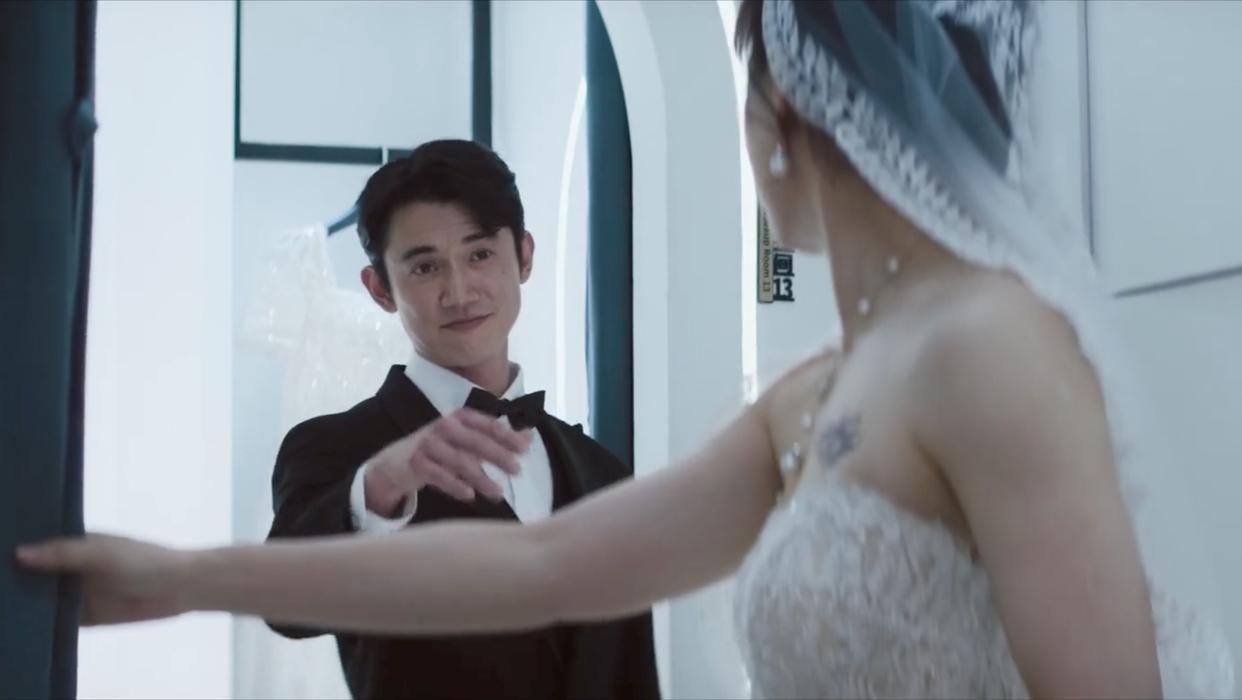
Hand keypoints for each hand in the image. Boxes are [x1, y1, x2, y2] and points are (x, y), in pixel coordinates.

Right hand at [16, 534, 189, 625]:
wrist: (179, 588)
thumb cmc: (142, 561)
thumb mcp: (102, 553)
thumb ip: (63, 554)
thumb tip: (18, 553)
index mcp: (75, 544)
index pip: (36, 545)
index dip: (14, 550)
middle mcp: (70, 567)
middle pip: (33, 574)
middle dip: (12, 580)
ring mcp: (76, 593)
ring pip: (40, 599)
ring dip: (23, 604)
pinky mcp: (83, 617)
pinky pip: (55, 621)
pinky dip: (40, 624)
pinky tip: (17, 629)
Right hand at [364, 408, 532, 513]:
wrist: (396, 463)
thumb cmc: (441, 450)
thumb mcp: (467, 440)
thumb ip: (496, 439)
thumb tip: (529, 438)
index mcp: (460, 417)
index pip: (488, 425)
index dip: (507, 436)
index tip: (525, 449)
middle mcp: (444, 426)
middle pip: (476, 442)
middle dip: (499, 456)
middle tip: (517, 471)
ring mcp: (429, 443)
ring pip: (460, 461)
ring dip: (481, 478)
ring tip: (498, 494)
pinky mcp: (416, 462)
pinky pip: (439, 475)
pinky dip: (454, 485)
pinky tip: (469, 495)